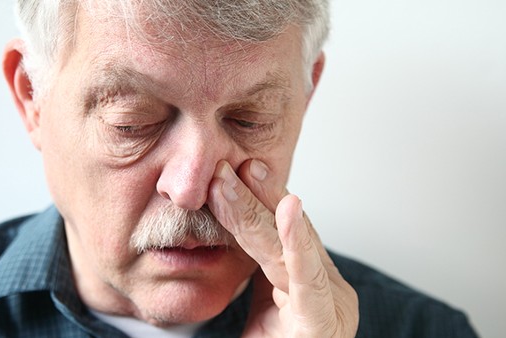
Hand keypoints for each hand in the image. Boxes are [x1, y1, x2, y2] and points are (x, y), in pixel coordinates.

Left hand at [208, 160, 358, 336]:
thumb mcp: (261, 309)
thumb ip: (255, 273)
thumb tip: (228, 232)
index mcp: (303, 283)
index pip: (276, 235)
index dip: (256, 201)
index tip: (232, 171)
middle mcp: (322, 287)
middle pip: (283, 233)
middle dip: (254, 196)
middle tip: (227, 163)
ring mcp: (327, 303)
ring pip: (288, 247)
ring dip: (261, 208)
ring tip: (239, 175)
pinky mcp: (322, 321)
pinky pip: (308, 277)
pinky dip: (297, 240)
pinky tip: (290, 207)